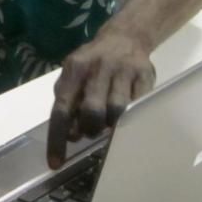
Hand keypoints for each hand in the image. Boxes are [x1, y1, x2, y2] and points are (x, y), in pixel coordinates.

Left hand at [46, 29, 154, 168]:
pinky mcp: (145, 76)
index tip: (56, 164)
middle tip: (91, 131)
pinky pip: (138, 105)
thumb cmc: (92, 64)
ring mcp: (123, 71)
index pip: (61, 109)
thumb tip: (70, 136)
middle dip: (89, 130)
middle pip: (91, 111)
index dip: (57, 139)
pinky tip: (126, 116)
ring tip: (108, 123)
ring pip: (116, 111)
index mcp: (74, 69)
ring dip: (110, 125)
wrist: (125, 37)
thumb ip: (67, 103)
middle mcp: (97, 68)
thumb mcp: (73, 76)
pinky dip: (130, 117)